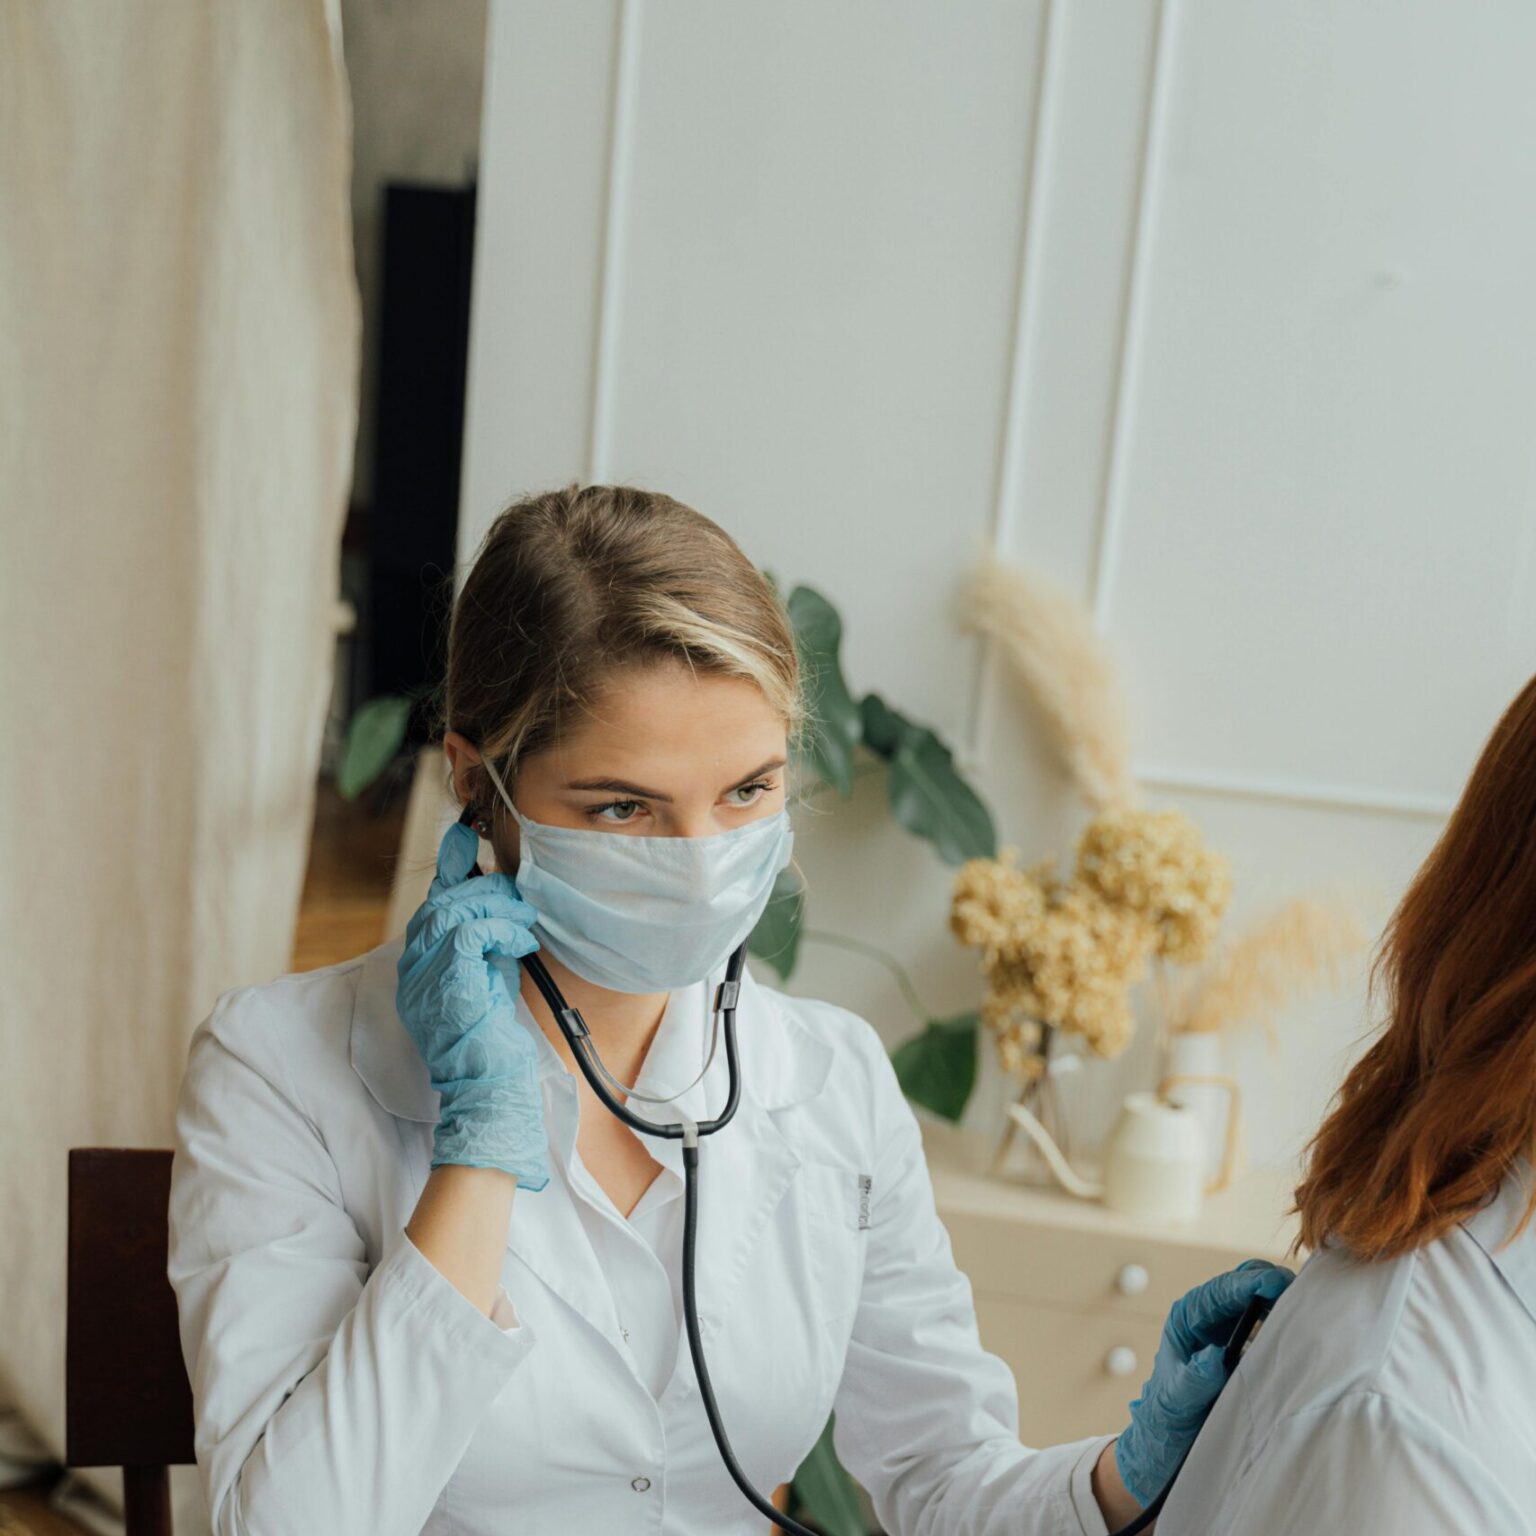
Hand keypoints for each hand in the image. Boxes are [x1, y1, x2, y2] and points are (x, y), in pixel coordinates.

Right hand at [396, 820, 547, 1187]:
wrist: (491, 1089)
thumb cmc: (496, 1038)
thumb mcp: (490, 975)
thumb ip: (487, 937)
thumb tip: (500, 895)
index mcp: (420, 966)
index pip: (431, 904)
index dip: (448, 868)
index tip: (462, 836)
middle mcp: (413, 969)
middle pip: (440, 902)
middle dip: (483, 887)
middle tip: (516, 893)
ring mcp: (423, 977)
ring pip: (453, 910)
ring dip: (496, 907)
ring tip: (524, 921)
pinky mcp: (447, 984)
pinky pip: (468, 932)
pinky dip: (499, 929)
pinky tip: (520, 942)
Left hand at [1115, 1258, 1293, 1506]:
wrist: (1169, 1442)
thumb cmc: (1166, 1418)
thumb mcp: (1176, 1401)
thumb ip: (1192, 1380)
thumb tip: (1214, 1356)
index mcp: (1188, 1317)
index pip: (1223, 1289)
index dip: (1252, 1282)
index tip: (1278, 1283)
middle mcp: (1210, 1315)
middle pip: (1247, 1283)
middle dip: (1274, 1284)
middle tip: (1307, 1297)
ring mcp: (1231, 1329)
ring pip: (1264, 1300)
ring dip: (1286, 1302)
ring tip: (1313, 1312)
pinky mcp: (1248, 1347)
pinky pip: (1273, 1325)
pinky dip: (1290, 1323)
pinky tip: (1307, 1334)